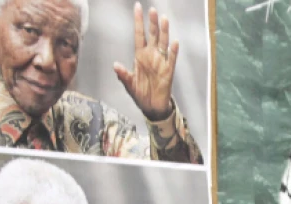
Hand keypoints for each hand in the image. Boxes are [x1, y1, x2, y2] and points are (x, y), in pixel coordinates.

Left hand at [114, 2, 178, 120]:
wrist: (151, 107)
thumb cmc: (140, 94)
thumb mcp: (129, 85)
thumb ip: (123, 75)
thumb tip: (115, 65)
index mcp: (140, 56)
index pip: (139, 35)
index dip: (139, 22)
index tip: (138, 7)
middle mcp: (151, 56)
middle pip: (152, 35)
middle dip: (152, 23)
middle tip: (152, 10)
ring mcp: (161, 62)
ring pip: (163, 43)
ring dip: (164, 32)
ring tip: (164, 19)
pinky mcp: (169, 71)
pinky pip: (172, 59)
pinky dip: (173, 52)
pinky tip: (175, 43)